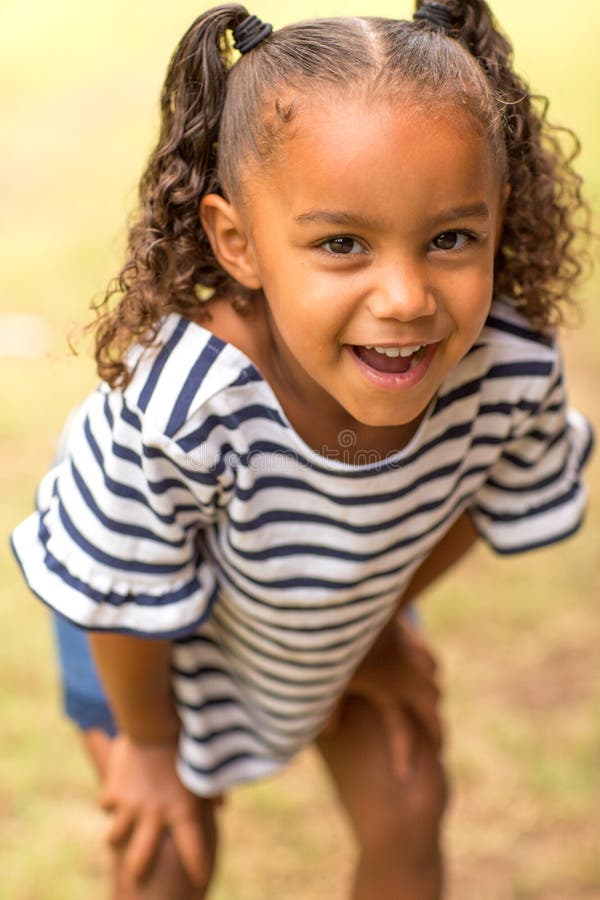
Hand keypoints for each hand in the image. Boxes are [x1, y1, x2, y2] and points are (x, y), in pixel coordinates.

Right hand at [99, 734, 215, 886]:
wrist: (153, 723)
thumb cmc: (185, 742)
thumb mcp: (201, 769)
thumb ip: (210, 792)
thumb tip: (221, 806)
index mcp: (182, 811)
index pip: (193, 850)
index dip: (197, 867)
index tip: (201, 879)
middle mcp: (155, 815)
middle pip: (142, 858)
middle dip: (138, 870)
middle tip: (137, 877)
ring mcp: (131, 806)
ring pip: (115, 836)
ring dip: (116, 836)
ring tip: (117, 837)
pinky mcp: (113, 791)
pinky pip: (107, 804)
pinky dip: (109, 801)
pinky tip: (112, 797)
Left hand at [325, 615, 442, 778]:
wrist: (350, 597)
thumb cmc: (332, 638)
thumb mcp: (327, 676)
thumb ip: (329, 706)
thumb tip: (329, 733)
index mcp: (387, 690)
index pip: (402, 732)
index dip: (404, 756)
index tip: (404, 777)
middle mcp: (406, 675)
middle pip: (430, 711)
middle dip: (434, 732)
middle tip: (437, 748)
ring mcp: (411, 654)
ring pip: (433, 683)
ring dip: (433, 701)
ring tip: (430, 713)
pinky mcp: (409, 636)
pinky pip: (428, 659)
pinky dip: (428, 672)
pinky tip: (423, 672)